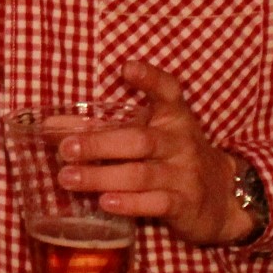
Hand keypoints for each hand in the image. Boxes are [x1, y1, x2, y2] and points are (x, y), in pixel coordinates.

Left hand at [53, 60, 259, 246]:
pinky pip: (156, 202)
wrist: (223, 197)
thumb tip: (49, 127)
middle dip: (99, 143)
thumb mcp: (146, 136)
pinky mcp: (185, 204)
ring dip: (102, 176)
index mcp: (173, 117)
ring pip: (141, 173)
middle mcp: (180, 142)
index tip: (127, 68)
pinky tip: (105, 202)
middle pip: (138, 139)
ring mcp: (184, 174)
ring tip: (69, 178)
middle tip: (66, 147)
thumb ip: (101, 129)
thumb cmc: (172, 158)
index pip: (167, 91)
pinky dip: (129, 203)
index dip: (149, 78)